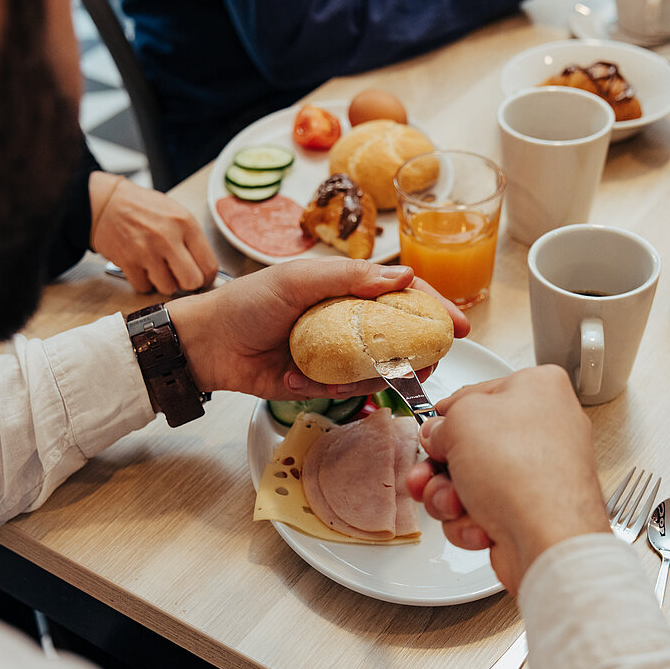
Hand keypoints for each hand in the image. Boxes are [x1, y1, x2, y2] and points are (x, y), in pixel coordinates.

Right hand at [89, 172, 217, 293]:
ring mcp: (147, 251)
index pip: (209, 266)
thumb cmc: (143, 208)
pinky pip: (144, 288)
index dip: (206, 277)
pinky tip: (141, 267)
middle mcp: (168, 237)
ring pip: (168, 288)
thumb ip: (192, 240)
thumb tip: (206, 270)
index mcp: (185, 223)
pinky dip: (143, 282)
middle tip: (179, 275)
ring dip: (164, 282)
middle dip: (187, 283)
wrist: (105, 203)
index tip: (200, 277)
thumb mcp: (176, 213)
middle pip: (192, 282)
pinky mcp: (128, 262)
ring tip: (157, 266)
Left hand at [167, 259, 469, 399]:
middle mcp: (345, 321)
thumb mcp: (301, 279)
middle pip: (399, 337)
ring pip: (377, 369)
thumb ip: (351, 278)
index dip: (434, 308)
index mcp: (345, 289)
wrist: (209, 344)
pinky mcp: (319, 383)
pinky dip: (337, 390)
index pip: (401, 295)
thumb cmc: (249, 303)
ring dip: (379, 376)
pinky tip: (312, 382)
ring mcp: (334, 354)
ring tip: (373, 376)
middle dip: (419, 352)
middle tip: (431, 363)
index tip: (460, 325)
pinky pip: (346, 392)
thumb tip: (405, 276)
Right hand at [405, 367, 609, 591]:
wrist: (548, 539)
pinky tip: (480, 525)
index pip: (476, 394)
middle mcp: (545, 428)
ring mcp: (539, 472)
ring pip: (471, 481)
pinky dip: (472, 520)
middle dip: (440, 469)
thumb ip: (442, 422)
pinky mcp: (532, 510)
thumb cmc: (520, 472)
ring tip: (455, 506)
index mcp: (539, 389)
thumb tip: (437, 435)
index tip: (430, 432)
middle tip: (427, 477)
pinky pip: (485, 509)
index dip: (446, 417)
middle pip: (470, 444)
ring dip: (450, 498)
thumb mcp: (462, 421)